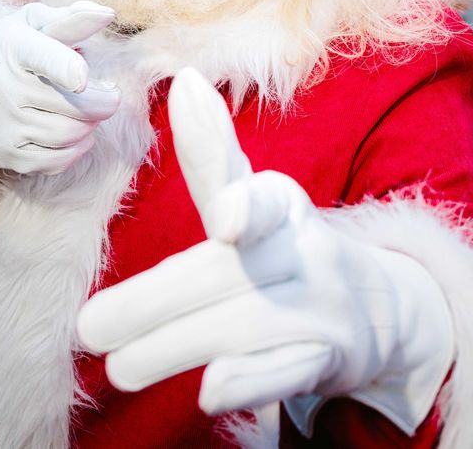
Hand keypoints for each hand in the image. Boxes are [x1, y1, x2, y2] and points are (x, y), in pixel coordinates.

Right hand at [0, 1, 120, 174]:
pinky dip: (76, 150)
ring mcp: (2, 124)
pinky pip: (55, 161)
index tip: (83, 79)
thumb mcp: (29, 24)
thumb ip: (70, 18)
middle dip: (103, 103)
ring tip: (89, 113)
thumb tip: (107, 14)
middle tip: (109, 96)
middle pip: (75, 105)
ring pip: (70, 134)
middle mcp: (4, 87)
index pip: (44, 59)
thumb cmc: (2, 49)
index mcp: (14, 47)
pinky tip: (77, 134)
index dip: (68, 69)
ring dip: (91, 126)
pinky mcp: (2, 153)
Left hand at [76, 68, 453, 434]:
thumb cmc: (288, 244)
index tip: (227, 220)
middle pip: (224, 277)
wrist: (382, 307)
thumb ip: (212, 151)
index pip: (260, 201)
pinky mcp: (328, 360)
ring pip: (243, 328)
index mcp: (280, 205)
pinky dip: (250, 383)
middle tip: (89, 328)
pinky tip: (210, 391)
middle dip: (154, 303)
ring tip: (118, 366)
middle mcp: (303, 253)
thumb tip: (185, 80)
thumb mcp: (258, 193)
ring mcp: (319, 309)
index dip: (244, 205)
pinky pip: (286, 373)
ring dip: (176, 347)